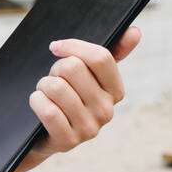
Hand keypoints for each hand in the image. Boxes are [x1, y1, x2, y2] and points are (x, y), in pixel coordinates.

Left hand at [27, 26, 140, 161]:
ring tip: (46, 93)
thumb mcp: (89, 75)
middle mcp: (107, 111)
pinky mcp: (68, 141)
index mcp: (116, 91)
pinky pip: (47, 109)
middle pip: (73, 68)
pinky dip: (36, 101)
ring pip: (56, 87)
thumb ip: (113, 52)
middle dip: (55, 69)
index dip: (73, 46)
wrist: (45, 133)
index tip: (56, 47)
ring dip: (43, 85)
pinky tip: (39, 104)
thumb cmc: (69, 95)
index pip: (100, 57)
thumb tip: (135, 31)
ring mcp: (89, 129)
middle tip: (54, 79)